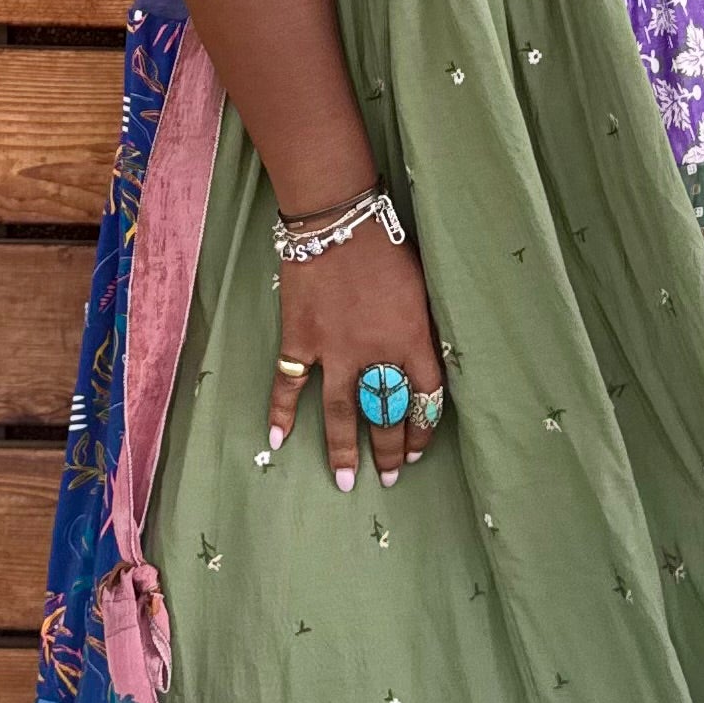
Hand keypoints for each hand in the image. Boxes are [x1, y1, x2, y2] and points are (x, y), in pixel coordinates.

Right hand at [268, 221, 443, 489]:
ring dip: (344, 450)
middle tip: (392, 476)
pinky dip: (282, 413)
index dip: (425, 428)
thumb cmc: (387, 247)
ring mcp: (334, 351)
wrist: (338, 220)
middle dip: (391, 450)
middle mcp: (376, 354)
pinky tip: (278, 441)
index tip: (421, 448)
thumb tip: (422, 362)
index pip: (425, 398)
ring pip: (342, 413)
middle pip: (386, 414)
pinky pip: (289, 385)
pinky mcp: (300, 341)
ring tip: (344, 481)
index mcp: (413, 340)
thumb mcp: (422, 289)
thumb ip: (420, 329)